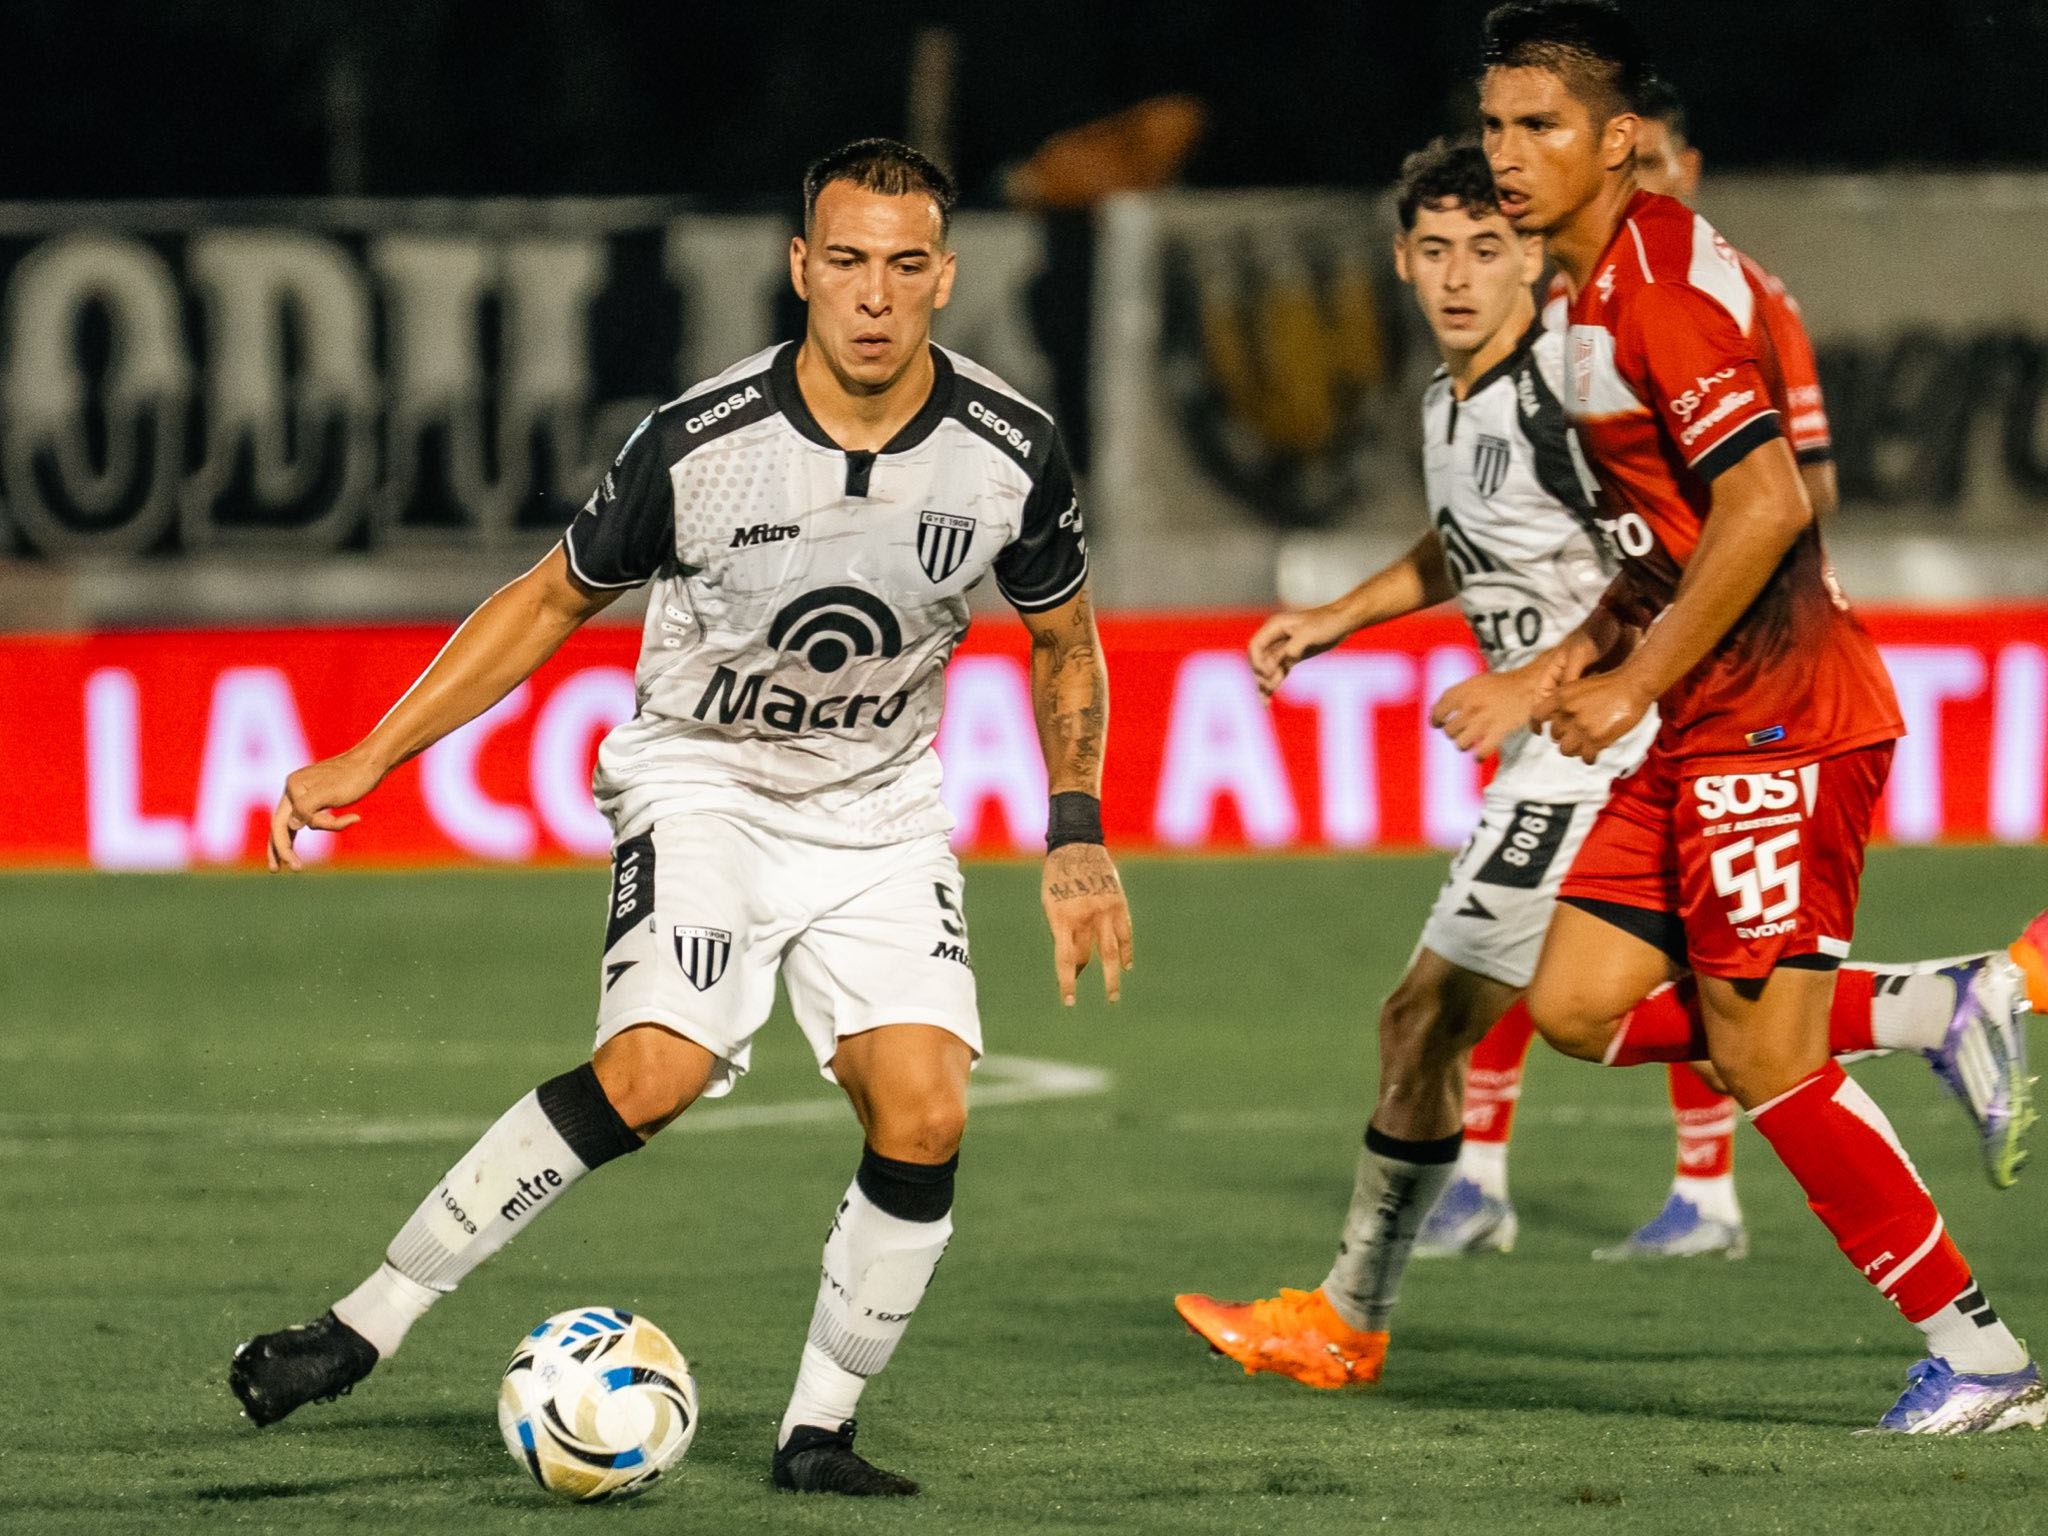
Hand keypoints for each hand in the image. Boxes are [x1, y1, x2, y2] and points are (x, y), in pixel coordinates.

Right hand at [268, 749, 383, 870]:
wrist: (373, 764)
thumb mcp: (329, 794)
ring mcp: (306, 793)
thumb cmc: (353, 777)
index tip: (295, 866)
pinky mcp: (320, 798)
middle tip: (276, 870)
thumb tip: (292, 825)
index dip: (283, 846)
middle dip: (280, 847)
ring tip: (290, 864)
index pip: (282, 822)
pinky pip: (314, 817)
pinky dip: (323, 826)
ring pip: (296, 822)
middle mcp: (295, 788)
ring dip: (294, 841)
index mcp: (293, 786)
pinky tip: (333, 830)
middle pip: (282, 823)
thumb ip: (306, 808)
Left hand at [1041, 842, 1133, 1005]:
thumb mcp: (1049, 902)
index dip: (1067, 982)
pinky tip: (1127, 966)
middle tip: (1078, 988)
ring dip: (1112, 977)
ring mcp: (1104, 911)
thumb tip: (1073, 958)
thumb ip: (1061, 929)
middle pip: (1086, 957)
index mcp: (1062, 918)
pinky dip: (1127, 951)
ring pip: (1112, 953)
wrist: (1077, 846)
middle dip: (1082, 973)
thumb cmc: (1057, 876)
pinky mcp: (1119, 904)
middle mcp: (1085, 918)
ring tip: (1112, 996)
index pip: (1066, 959)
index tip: (1069, 1001)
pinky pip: (1126, 934)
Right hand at [1247, 606, 1347, 698]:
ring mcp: (1283, 648)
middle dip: (1260, 677)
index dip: (1258, 662)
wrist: (1343, 621)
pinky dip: (1274, 685)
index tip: (1268, 675)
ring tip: (1265, 704)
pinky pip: (1278, 673)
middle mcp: (1275, 638)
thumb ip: (1294, 646)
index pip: (1255, 647)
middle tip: (1270, 690)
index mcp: (1275, 627)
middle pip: (1259, 661)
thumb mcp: (1310, 633)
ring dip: (1264, 686)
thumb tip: (1284, 660)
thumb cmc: (1327, 622)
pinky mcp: (1292, 657)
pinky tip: (1270, 700)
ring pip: (1267, 670)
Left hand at [1429, 668, 1538, 759]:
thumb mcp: (1476, 682)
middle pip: (1448, 730)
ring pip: (1460, 743)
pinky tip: (1479, 756)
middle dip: (1452, 733)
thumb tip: (1435, 712)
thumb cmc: (1502, 685)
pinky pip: (1481, 752)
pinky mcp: (1498, 731)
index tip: (1438, 724)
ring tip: (1468, 742)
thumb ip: (1457, 695)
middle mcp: (1470, 705)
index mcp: (1463, 691)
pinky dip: (1478, 757)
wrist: (1528, 686)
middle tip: (1460, 731)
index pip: (1438, 710)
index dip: (1435, 719)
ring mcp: (1484, 719)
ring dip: (1463, 745)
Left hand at [1538, 666, 1652, 764]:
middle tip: (1577, 736)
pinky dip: (1589, 758)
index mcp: (1561, 697)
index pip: (1537, 715)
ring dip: (1575, 749)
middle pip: (1555, 736)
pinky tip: (1594, 755)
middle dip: (1564, 736)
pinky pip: (1586, 757)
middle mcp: (1567, 713)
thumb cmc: (1610, 684)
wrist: (1633, 685)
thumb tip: (1558, 723)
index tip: (1539, 732)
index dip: (1535, 725)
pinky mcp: (1597, 740)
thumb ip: (1566, 703)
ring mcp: (1581, 727)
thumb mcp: (1580, 686)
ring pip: (1566, 750)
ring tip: (1585, 746)